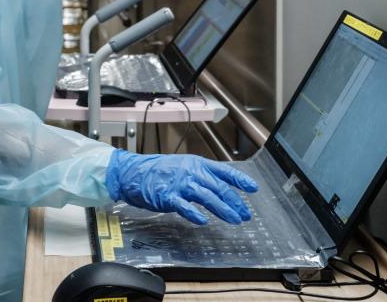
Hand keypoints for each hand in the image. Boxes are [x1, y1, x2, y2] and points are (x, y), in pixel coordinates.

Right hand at [106, 150, 257, 224]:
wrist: (133, 172)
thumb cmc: (157, 171)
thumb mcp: (183, 167)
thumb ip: (201, 175)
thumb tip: (219, 187)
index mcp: (197, 163)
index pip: (224, 171)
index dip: (240, 179)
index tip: (253, 188)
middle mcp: (191, 172)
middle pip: (219, 187)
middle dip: (235, 202)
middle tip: (245, 214)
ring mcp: (179, 184)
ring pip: (207, 196)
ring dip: (223, 209)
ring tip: (234, 220)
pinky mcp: (167, 196)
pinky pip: (184, 206)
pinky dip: (194, 214)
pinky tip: (203, 221)